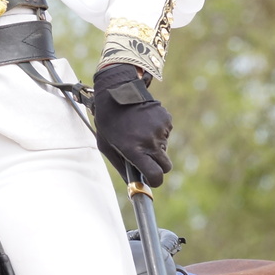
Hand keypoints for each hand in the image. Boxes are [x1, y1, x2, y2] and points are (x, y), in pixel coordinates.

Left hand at [92, 64, 172, 186]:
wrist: (118, 91)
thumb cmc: (108, 121)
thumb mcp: (107, 146)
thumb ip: (121, 166)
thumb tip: (134, 184)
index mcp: (135, 150)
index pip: (156, 175)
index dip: (155, 181)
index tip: (151, 180)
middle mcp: (150, 141)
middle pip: (166, 166)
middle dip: (158, 166)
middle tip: (145, 159)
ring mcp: (161, 130)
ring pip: (164, 149)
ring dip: (154, 146)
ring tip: (138, 132)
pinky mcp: (167, 120)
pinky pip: (165, 134)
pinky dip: (156, 133)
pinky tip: (144, 123)